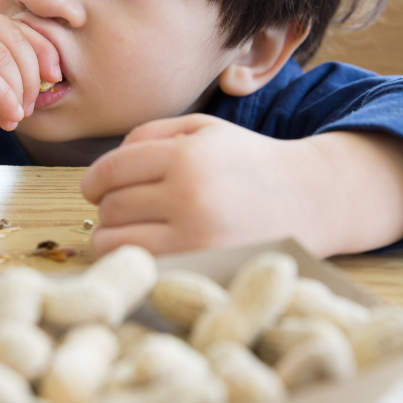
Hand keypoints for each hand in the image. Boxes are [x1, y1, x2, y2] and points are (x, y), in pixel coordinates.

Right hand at [0, 0, 60, 130]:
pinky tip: (4, 116)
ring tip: (16, 116)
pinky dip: (1, 97)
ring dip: (18, 92)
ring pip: (1, 57)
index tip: (50, 81)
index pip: (12, 26)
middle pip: (13, 41)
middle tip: (31, 107)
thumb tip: (15, 87)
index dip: (39, 54)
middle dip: (32, 77)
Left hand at [81, 114, 402, 257]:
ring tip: (136, 230)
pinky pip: (142, 270)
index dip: (93, 181)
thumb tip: (100, 172)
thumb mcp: (202, 130)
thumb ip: (148, 135)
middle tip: (129, 208)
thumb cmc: (246, 163)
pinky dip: (137, 262)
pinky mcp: (203, 272)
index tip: (94, 188)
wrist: (309, 199)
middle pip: (111, 209)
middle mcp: (190, 200)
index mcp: (187, 158)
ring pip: (117, 244)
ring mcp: (197, 242)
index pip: (110, 172)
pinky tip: (151, 250)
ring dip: (116, 238)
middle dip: (111, 208)